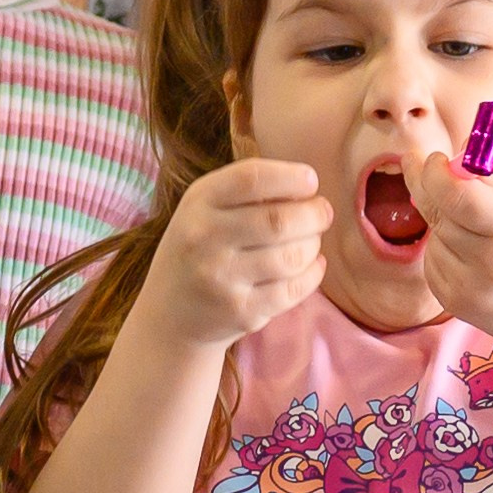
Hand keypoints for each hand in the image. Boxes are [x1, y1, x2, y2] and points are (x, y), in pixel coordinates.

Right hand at [141, 158, 331, 352]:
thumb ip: (247, 191)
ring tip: (312, 241)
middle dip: (314, 214)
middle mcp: (205, 238)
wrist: (169, 316)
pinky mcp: (241, 312)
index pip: (251, 178)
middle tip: (323, 213)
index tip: (311, 181)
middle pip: (279, 220)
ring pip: (292, 256)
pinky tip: (312, 265)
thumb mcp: (205, 208)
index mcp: (198, 202)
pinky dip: (313, 274)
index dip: (291, 176)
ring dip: (313, 245)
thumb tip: (307, 185)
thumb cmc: (199, 249)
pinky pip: (294, 289)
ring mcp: (222, 279)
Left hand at [403, 151, 492, 348]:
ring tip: (474, 229)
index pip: (457, 194)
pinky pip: (432, 260)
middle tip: (422, 165)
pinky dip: (443, 249)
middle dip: (427, 185)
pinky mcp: (454, 303)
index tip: (434, 158)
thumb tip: (456, 156)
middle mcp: (490, 261)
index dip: (436, 172)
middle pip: (438, 211)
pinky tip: (469, 255)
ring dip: (442, 222)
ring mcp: (469, 287)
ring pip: (433, 235)